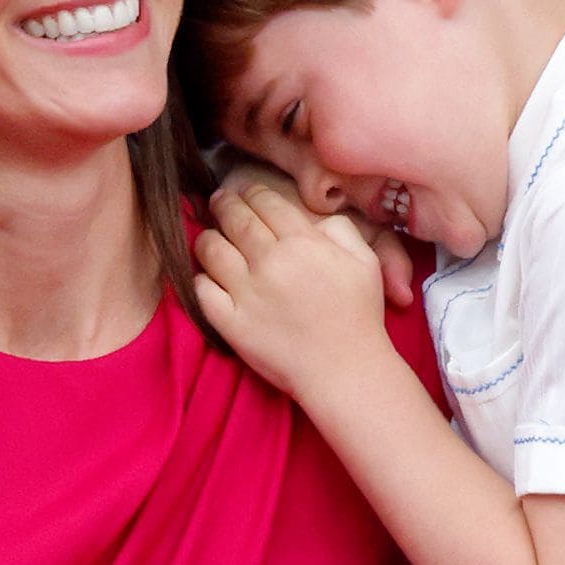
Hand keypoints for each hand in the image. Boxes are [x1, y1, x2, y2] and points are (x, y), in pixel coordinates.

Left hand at [217, 156, 413, 307]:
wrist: (345, 372)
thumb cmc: (358, 315)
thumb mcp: (364, 261)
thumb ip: (339, 228)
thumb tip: (311, 217)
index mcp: (302, 243)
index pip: (265, 201)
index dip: (251, 192)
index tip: (245, 193)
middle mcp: (270, 262)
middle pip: (234, 218)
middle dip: (223, 203)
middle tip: (219, 200)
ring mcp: (247, 293)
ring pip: (210, 248)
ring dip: (207, 236)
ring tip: (209, 236)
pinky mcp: (230, 323)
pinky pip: (201, 289)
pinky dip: (200, 277)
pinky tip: (207, 274)